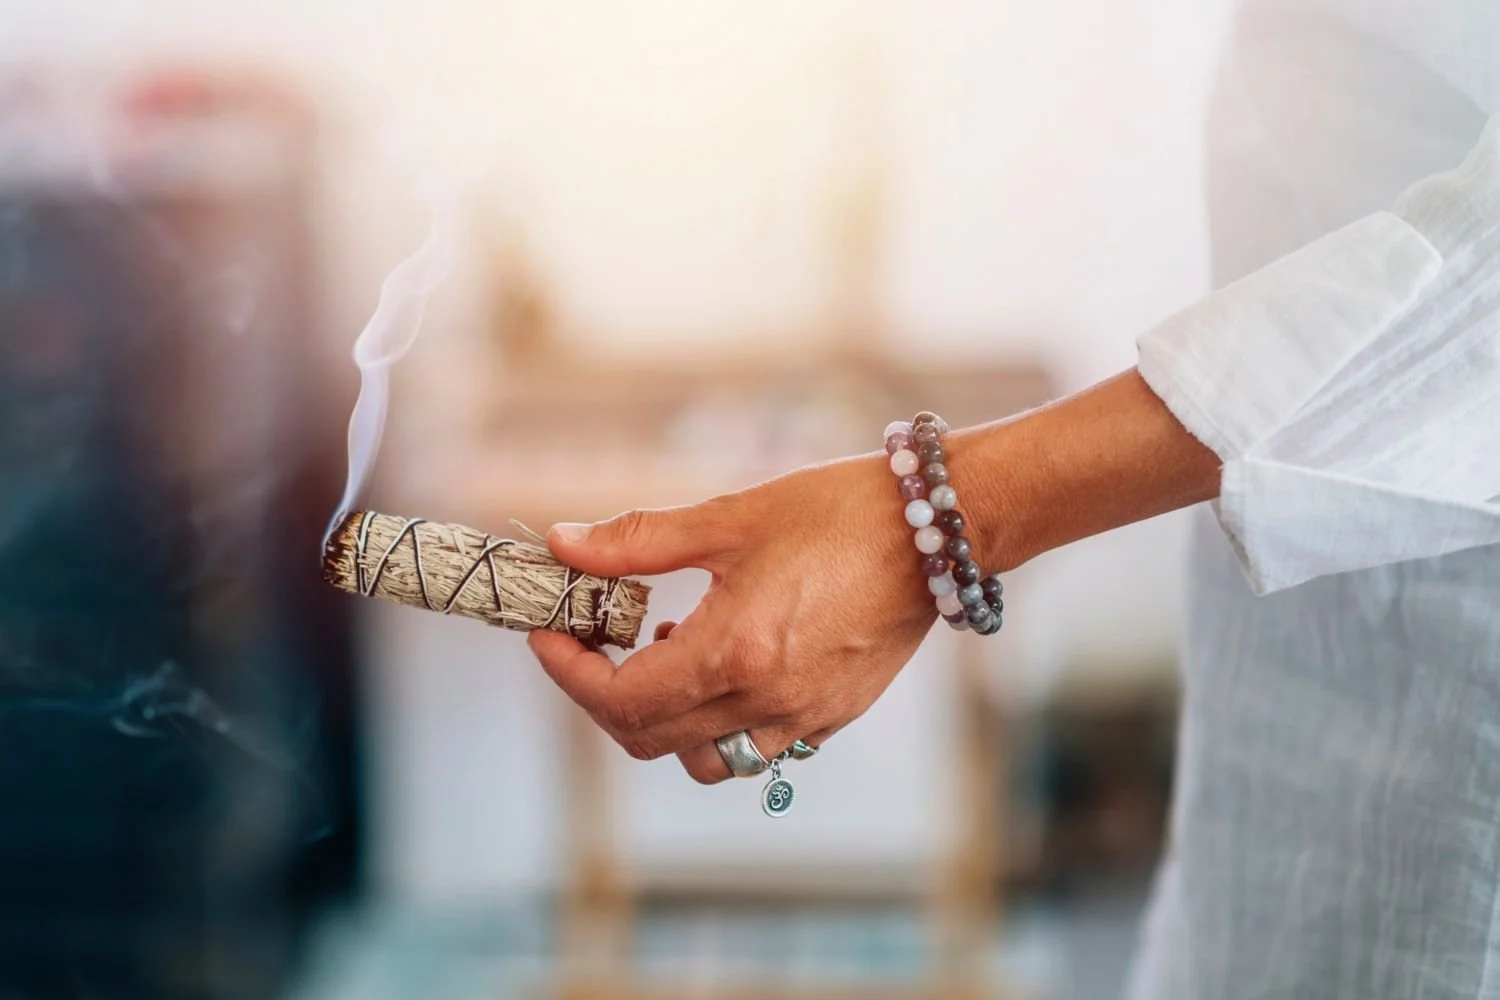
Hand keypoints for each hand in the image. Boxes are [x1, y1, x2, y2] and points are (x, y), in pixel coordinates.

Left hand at [527, 452, 937, 782]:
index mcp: (733, 652)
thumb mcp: (729, 519)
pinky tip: (725, 657)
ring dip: (662, 718)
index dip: (569, 673)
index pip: (620, 699)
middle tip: (592, 639)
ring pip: (702, 758)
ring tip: (667, 644)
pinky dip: (717, 719)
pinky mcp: (834, 715)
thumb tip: (562, 544)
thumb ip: (638, 541)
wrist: (938, 530)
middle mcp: (766, 701)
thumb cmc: (838, 512)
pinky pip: (755, 746)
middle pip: (648, 739)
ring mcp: (804, 717)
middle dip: (603, 694)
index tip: (548, 634)